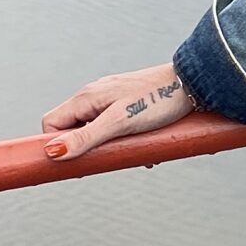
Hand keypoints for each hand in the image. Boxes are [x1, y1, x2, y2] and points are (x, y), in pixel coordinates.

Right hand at [41, 64, 194, 161]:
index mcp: (86, 97)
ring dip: (109, 146)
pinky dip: (124, 139)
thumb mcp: (119, 123)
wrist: (193, 82)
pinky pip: (115, 125)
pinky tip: (144, 145)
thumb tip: (53, 152)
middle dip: (87, 148)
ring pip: (96, 128)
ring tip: (132, 150)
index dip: (57, 145)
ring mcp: (111, 98)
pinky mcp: (128, 103)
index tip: (77, 162)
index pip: (52, 124)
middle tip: (108, 158)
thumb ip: (86, 138)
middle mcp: (94, 95)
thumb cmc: (158, 100)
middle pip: (73, 128)